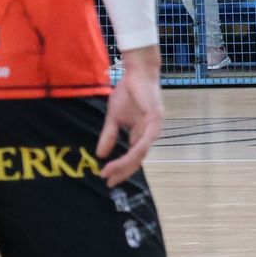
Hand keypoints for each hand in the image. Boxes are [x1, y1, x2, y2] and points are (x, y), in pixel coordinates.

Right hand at [96, 47, 164, 187]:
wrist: (137, 74)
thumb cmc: (128, 93)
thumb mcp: (114, 118)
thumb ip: (109, 136)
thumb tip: (100, 154)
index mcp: (141, 134)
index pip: (133, 157)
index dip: (121, 168)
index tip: (106, 178)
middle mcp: (149, 134)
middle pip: (137, 159)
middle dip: (123, 171)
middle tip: (108, 182)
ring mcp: (154, 128)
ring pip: (140, 153)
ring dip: (125, 164)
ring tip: (110, 172)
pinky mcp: (155, 121)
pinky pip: (145, 141)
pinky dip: (135, 151)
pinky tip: (125, 158)